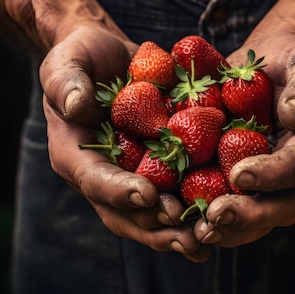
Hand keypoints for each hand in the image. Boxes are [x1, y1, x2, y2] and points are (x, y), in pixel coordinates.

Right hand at [40, 24, 209, 261]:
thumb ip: (65, 83)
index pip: (94, 180)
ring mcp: (133, 173)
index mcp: (76, 155)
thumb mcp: (66, 62)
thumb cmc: (81, 55)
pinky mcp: (160, 165)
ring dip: (180, 230)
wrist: (109, 56)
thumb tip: (76, 106)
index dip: (119, 192)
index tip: (148, 195)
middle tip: (187, 235)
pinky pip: (178, 190)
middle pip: (126, 213)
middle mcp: (105, 173)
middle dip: (156, 226)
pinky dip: (199, 205)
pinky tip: (228, 215)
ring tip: (209, 238)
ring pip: (153, 214)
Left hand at [193, 32, 294, 246]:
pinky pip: (232, 211)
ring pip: (257, 221)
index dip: (272, 175)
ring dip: (227, 229)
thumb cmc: (290, 60)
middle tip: (214, 216)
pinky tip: (182, 219)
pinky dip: (210, 220)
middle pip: (282, 208)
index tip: (239, 174)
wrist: (271, 65)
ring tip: (195, 229)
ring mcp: (272, 185)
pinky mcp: (245, 186)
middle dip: (248, 216)